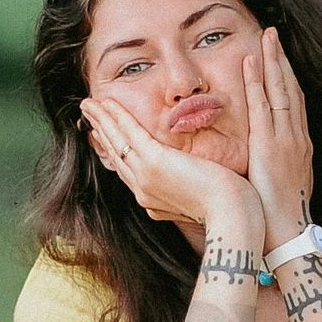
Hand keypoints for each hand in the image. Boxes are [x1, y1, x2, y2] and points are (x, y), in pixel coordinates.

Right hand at [80, 96, 260, 230]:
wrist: (233, 217)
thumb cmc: (229, 208)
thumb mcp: (204, 196)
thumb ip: (191, 184)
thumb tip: (191, 175)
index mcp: (154, 200)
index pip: (128, 170)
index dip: (114, 150)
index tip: (105, 135)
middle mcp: (144, 191)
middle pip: (116, 156)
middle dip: (101, 133)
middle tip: (89, 115)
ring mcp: (146, 177)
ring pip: (117, 143)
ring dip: (101, 121)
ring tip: (89, 105)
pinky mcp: (154, 163)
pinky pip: (129, 134)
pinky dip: (115, 117)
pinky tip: (106, 103)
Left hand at [243, 27, 314, 251]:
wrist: (289, 236)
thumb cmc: (279, 219)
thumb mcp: (280, 187)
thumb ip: (273, 169)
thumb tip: (262, 165)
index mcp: (299, 147)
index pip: (293, 104)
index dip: (286, 77)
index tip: (278, 57)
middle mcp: (297, 138)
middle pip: (292, 89)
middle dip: (282, 60)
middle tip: (274, 34)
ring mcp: (286, 140)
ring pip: (281, 91)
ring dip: (273, 61)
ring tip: (267, 36)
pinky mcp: (271, 146)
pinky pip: (264, 108)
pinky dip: (257, 83)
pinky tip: (250, 62)